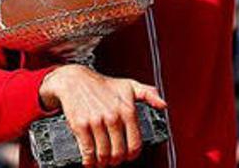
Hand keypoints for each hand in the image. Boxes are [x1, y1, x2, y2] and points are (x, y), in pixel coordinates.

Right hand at [38, 64, 165, 166]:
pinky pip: (87, 151)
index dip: (132, 155)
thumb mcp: (130, 85)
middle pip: (118, 152)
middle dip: (116, 161)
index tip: (129, 157)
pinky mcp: (80, 126)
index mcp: (127, 110)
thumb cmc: (103, 84)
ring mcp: (96, 122)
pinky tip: (89, 162)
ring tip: (102, 162)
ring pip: (103, 154)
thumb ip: (149, 94)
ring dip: (103, 163)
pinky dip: (89, 162)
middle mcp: (113, 117)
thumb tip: (163, 105)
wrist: (75, 79)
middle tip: (114, 161)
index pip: (135, 143)